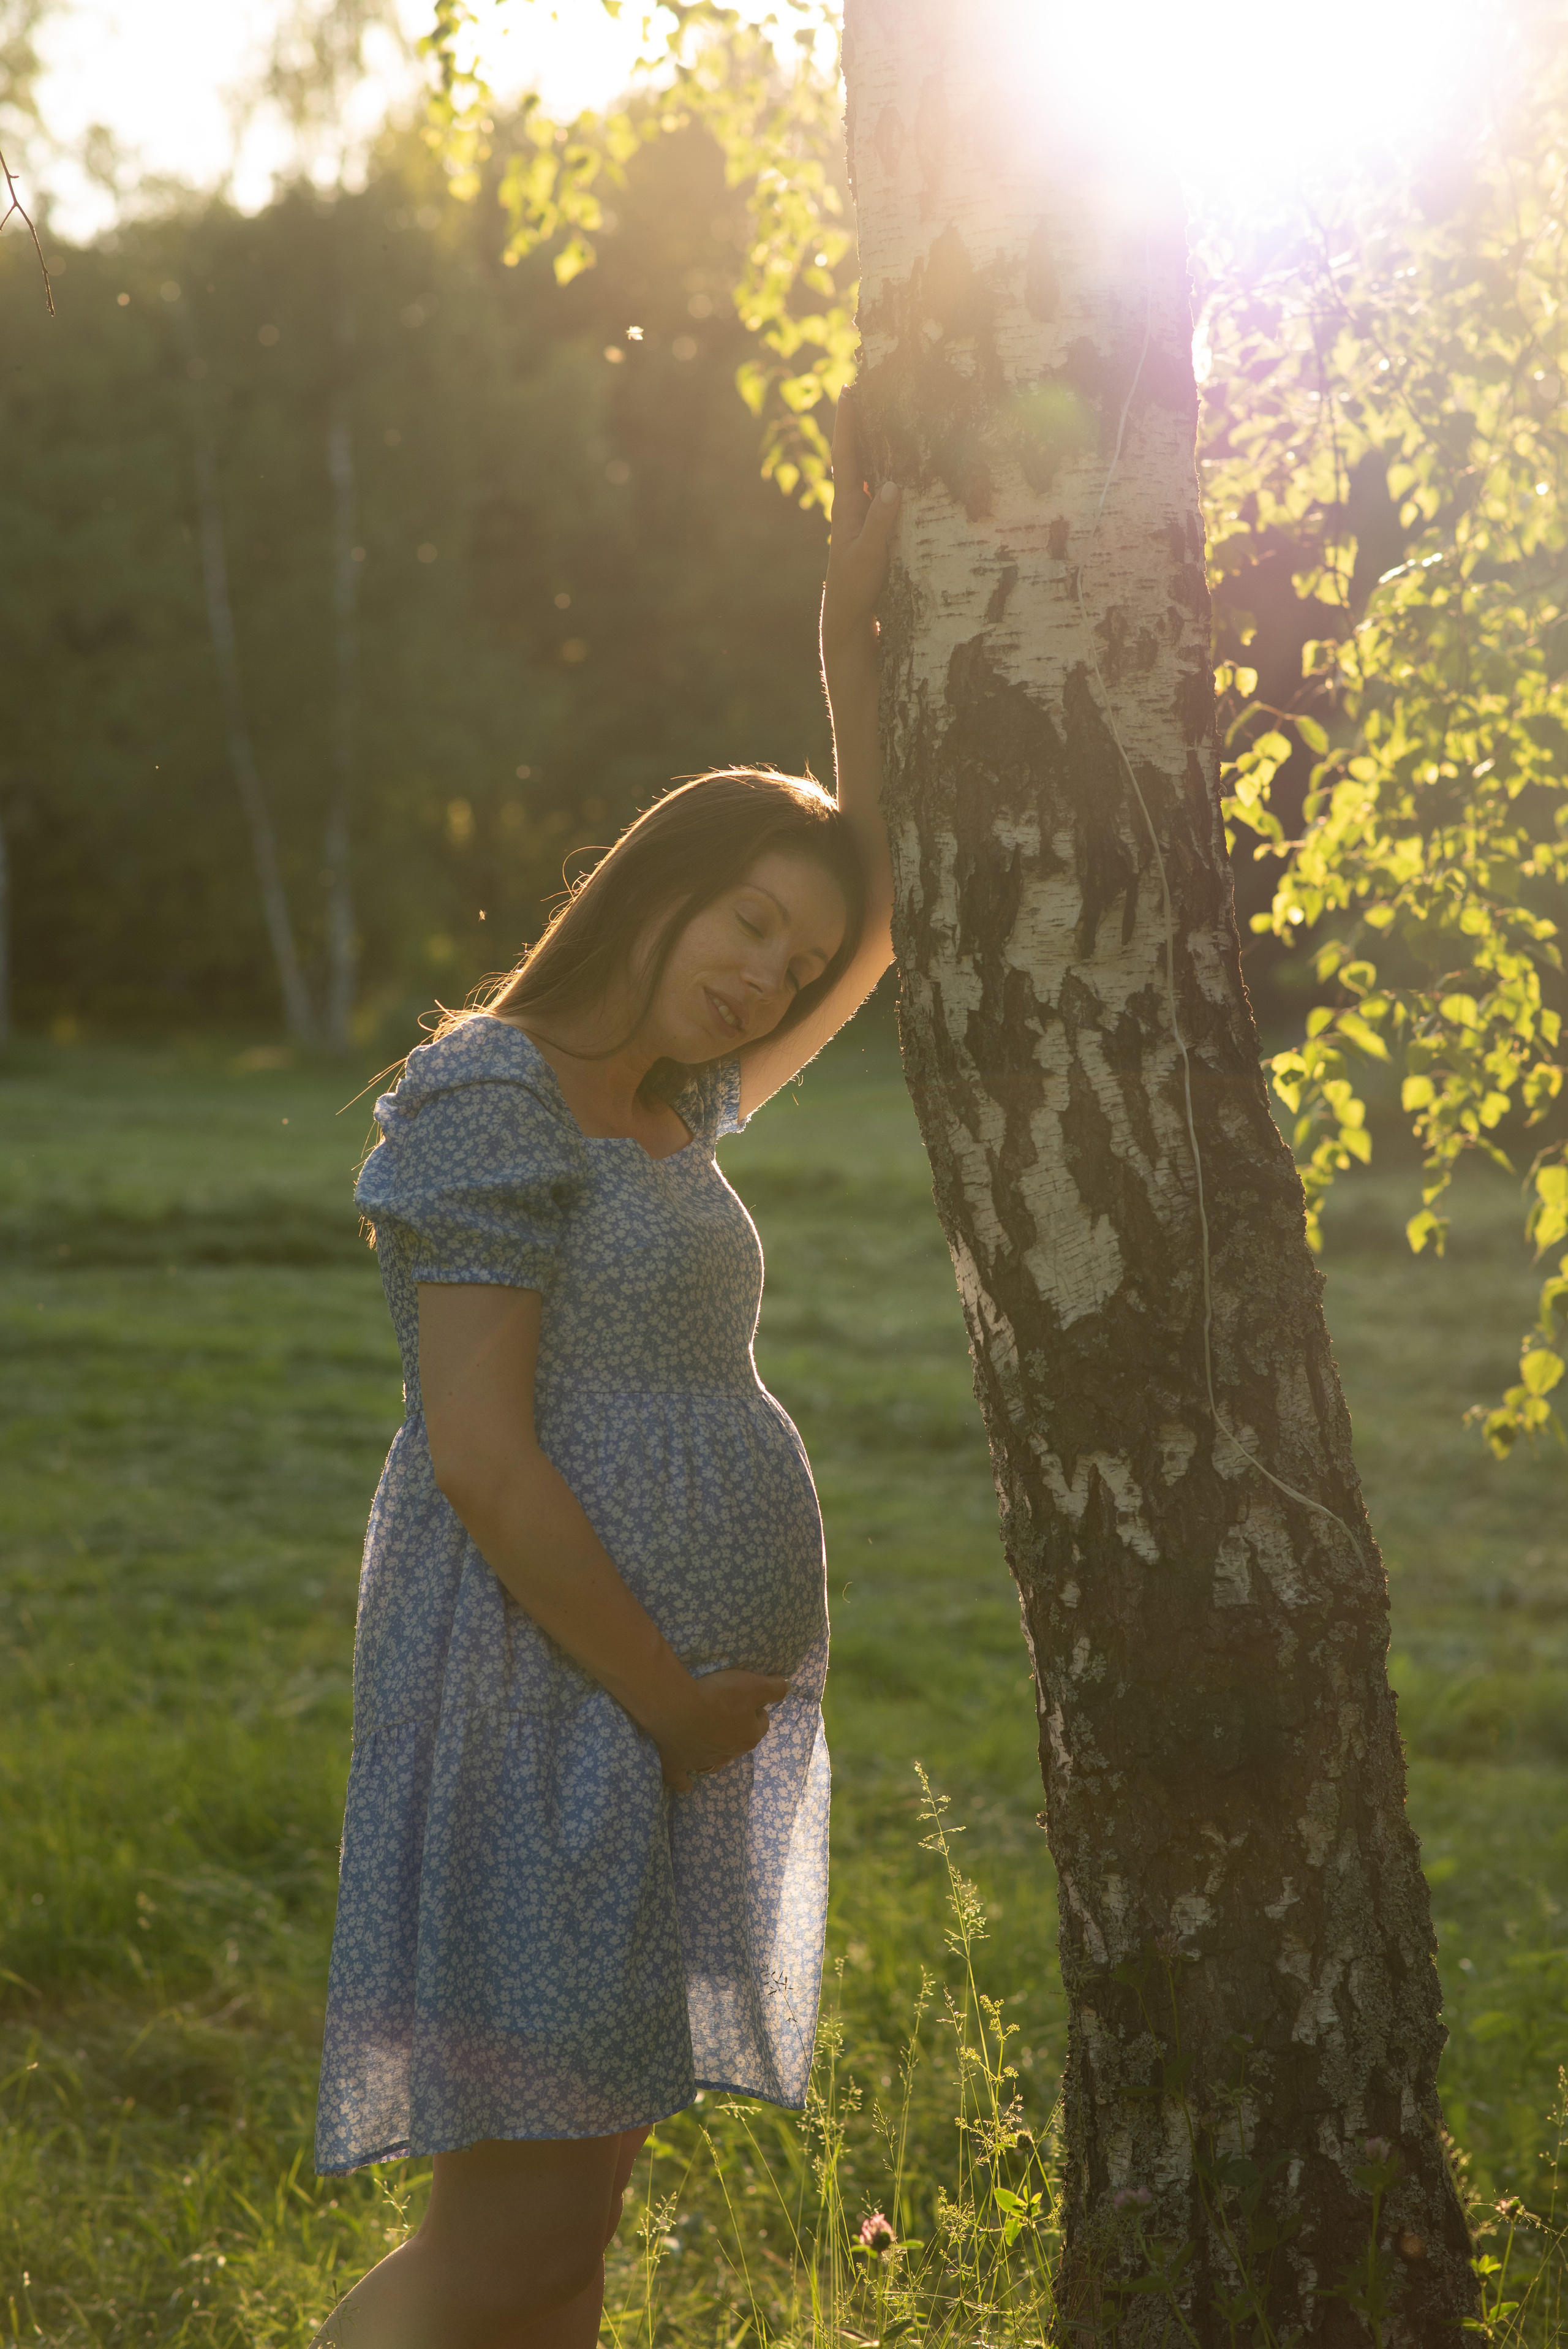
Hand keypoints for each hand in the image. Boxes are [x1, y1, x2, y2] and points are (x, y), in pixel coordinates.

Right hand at [643, 1668, 791, 1793]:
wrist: (677, 1708)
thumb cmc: (717, 1696)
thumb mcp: (753, 1685)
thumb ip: (774, 1688)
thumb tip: (786, 1687)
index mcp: (749, 1736)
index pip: (760, 1724)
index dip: (757, 1710)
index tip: (749, 1699)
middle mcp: (729, 1754)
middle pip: (739, 1743)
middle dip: (737, 1730)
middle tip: (725, 1710)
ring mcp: (702, 1762)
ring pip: (716, 1762)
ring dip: (717, 1753)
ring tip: (711, 1739)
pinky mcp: (677, 1765)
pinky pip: (681, 1780)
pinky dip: (684, 1783)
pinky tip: (687, 1786)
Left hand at [820, 390, 899, 683]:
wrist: (849, 622)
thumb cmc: (854, 591)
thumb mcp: (867, 558)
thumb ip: (879, 523)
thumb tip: (893, 485)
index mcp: (846, 508)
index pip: (846, 457)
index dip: (848, 423)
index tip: (850, 389)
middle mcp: (855, 507)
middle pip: (860, 455)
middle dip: (868, 423)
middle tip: (877, 388)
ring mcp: (867, 518)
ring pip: (875, 473)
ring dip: (884, 446)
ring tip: (897, 415)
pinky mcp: (880, 532)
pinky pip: (888, 495)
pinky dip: (898, 475)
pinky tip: (913, 466)